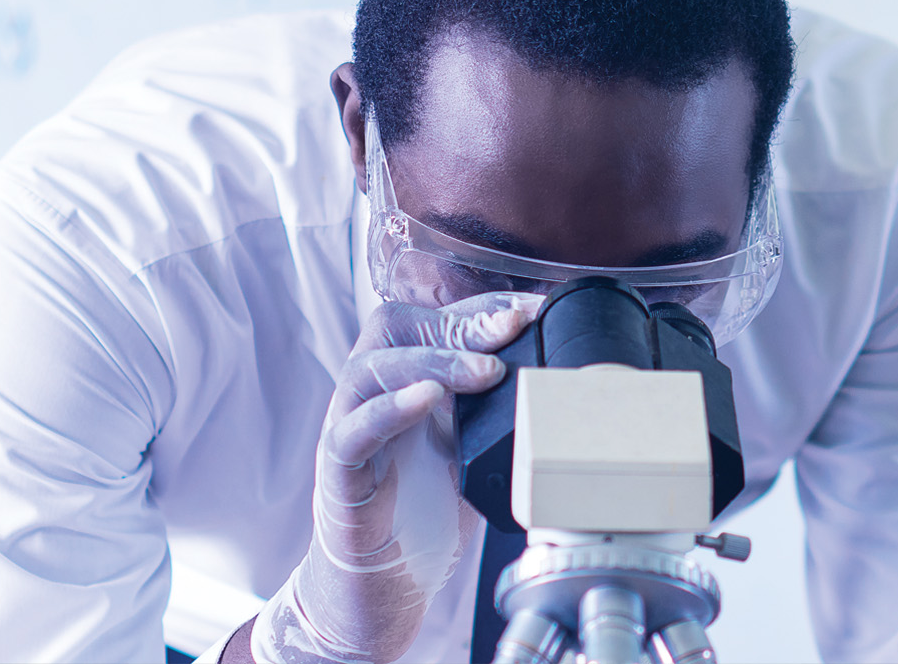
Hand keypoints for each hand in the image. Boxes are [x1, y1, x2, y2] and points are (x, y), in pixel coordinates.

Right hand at [250, 292, 542, 663]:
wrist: (379, 590)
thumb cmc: (424, 514)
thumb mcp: (474, 449)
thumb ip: (498, 411)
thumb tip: (559, 382)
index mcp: (405, 383)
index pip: (434, 320)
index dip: (480, 307)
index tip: (531, 307)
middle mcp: (372, 397)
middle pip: (396, 327)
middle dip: (459, 320)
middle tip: (512, 326)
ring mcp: (349, 430)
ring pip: (373, 370)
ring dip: (434, 360)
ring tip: (485, 370)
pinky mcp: (338, 473)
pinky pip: (352, 431)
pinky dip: (388, 410)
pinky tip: (425, 399)